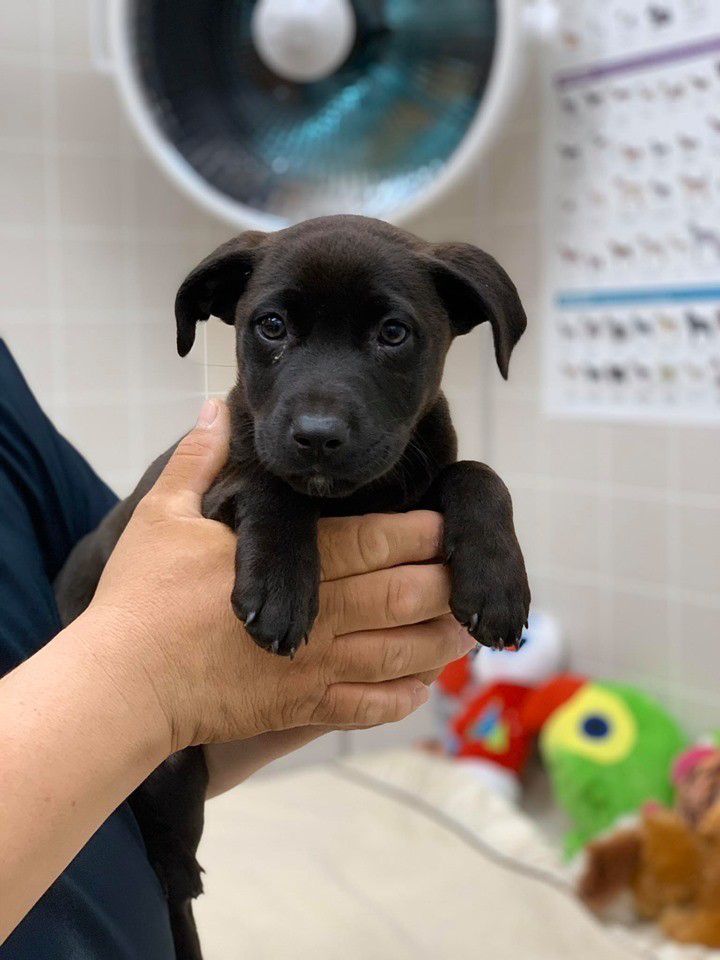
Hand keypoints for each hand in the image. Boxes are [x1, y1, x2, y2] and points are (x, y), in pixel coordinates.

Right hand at [87, 399, 473, 755]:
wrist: (120, 686)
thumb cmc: (139, 598)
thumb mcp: (164, 515)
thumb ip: (199, 457)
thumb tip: (216, 406)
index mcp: (292, 565)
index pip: (375, 542)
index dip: (419, 532)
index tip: (446, 522)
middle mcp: (318, 618)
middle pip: (402, 596)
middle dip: (444, 584)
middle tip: (473, 577)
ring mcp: (312, 669)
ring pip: (397, 655)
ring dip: (439, 642)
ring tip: (469, 631)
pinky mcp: (298, 709)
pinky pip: (364, 707)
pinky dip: (398, 697)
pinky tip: (420, 687)